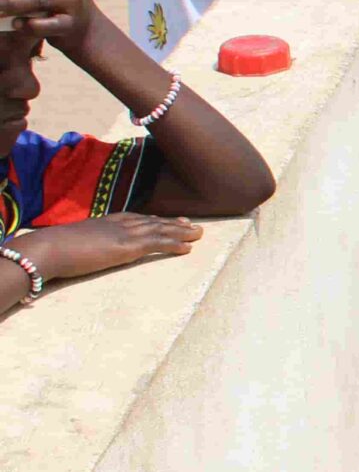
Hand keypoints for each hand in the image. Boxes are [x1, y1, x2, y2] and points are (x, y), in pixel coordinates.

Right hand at [7, 214, 202, 284]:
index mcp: (103, 222)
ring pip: (160, 230)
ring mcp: (123, 234)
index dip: (153, 219)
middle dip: (172, 224)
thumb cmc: (49, 249)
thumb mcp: (69, 243)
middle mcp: (117, 224)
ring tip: (199, 234)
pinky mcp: (127, 247)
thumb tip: (75, 253)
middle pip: (151, 222)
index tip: (166, 220)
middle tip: (191, 225)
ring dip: (181, 232)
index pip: (134, 218)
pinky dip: (174, 244)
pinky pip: (157, 244)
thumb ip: (79, 246)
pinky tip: (188, 248)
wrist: (46, 248)